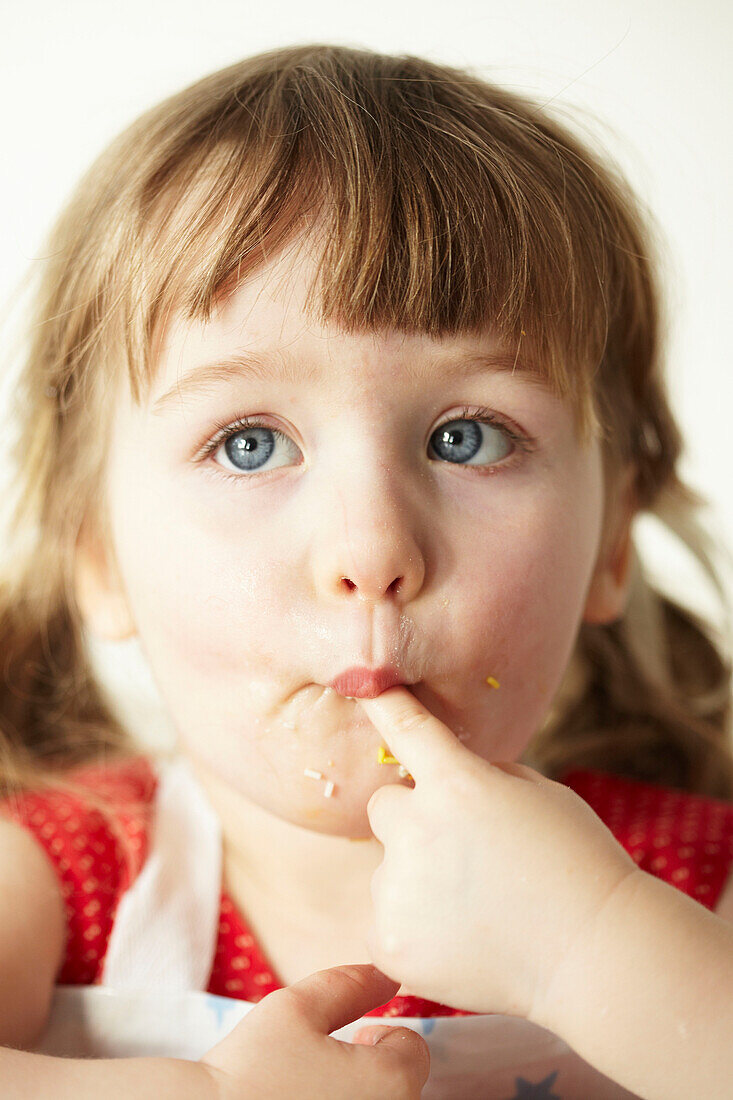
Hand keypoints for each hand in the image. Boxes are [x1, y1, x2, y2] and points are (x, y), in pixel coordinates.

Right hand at [199, 963, 429, 1099]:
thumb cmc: (250, 1068)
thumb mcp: (297, 1007)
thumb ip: (350, 985)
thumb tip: (388, 974)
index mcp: (392, 1083)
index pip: (412, 1049)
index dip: (380, 1034)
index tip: (350, 1038)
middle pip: (399, 1086)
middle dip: (370, 1069)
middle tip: (325, 1064)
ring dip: (356, 1096)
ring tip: (309, 1091)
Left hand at [360, 686, 638, 1020]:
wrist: (596, 956)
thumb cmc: (579, 864)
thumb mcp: (538, 794)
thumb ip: (481, 776)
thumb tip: (442, 774)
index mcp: (458, 783)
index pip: (406, 728)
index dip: (383, 703)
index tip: (365, 685)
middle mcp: (417, 829)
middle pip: (384, 805)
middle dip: (414, 819)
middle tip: (462, 852)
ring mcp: (398, 889)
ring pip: (386, 867)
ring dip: (415, 877)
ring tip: (475, 906)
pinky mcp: (389, 942)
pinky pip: (382, 919)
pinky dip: (410, 927)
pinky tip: (459, 938)